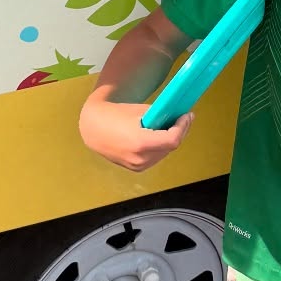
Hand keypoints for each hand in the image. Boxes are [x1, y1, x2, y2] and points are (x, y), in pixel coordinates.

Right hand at [78, 94, 192, 172]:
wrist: (94, 129)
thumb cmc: (116, 115)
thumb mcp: (140, 110)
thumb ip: (160, 116)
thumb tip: (177, 116)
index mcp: (141, 143)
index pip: (172, 140)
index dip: (182, 127)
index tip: (187, 115)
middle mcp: (141, 159)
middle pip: (170, 147)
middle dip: (180, 131)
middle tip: (184, 117)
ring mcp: (138, 166)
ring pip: (164, 153)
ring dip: (172, 139)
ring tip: (173, 125)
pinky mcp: (136, 169)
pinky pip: (155, 157)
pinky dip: (162, 146)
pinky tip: (161, 135)